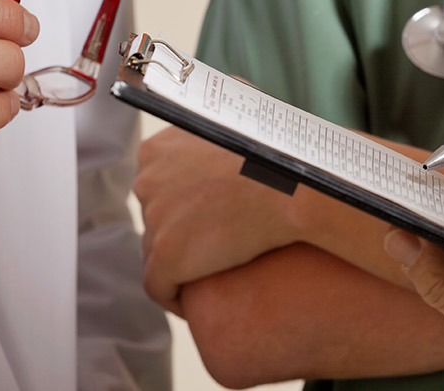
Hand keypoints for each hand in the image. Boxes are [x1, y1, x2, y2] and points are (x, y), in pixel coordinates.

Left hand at [135, 126, 303, 314]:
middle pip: (155, 220)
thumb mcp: (229, 139)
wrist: (295, 186)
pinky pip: (159, 288)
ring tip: (208, 276)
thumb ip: (206, 151)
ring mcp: (156, 219)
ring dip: (178, 267)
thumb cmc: (277, 162)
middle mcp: (147, 181)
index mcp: (157, 151)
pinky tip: (195, 304)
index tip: (203, 220)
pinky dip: (174, 298)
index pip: (157, 188)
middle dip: (178, 236)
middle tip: (211, 248)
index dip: (180, 208)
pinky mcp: (167, 256)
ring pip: (156, 254)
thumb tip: (209, 169)